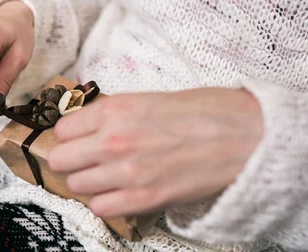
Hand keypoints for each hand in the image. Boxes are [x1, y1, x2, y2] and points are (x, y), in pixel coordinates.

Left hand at [49, 88, 263, 217]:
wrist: (247, 135)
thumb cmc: (205, 111)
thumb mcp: (150, 98)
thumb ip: (115, 113)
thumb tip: (89, 123)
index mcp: (115, 109)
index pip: (62, 129)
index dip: (70, 135)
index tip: (77, 138)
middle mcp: (114, 140)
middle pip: (60, 159)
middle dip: (70, 159)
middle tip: (84, 158)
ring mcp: (127, 172)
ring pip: (76, 185)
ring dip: (87, 181)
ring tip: (105, 175)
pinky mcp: (145, 199)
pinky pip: (100, 208)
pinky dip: (105, 201)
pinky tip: (119, 192)